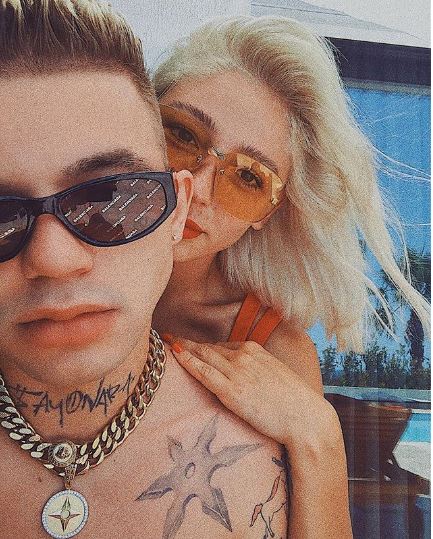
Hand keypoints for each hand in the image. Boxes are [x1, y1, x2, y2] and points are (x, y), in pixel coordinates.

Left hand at [163, 336, 342, 458]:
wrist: (306, 418)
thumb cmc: (294, 401)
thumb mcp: (274, 374)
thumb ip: (255, 368)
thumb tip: (244, 372)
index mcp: (254, 350)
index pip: (221, 347)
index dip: (202, 348)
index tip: (187, 345)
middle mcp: (243, 356)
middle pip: (208, 348)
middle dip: (186, 342)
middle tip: (166, 336)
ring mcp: (236, 372)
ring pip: (202, 356)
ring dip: (181, 348)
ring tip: (163, 343)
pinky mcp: (231, 391)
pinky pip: (204, 372)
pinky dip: (187, 361)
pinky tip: (174, 354)